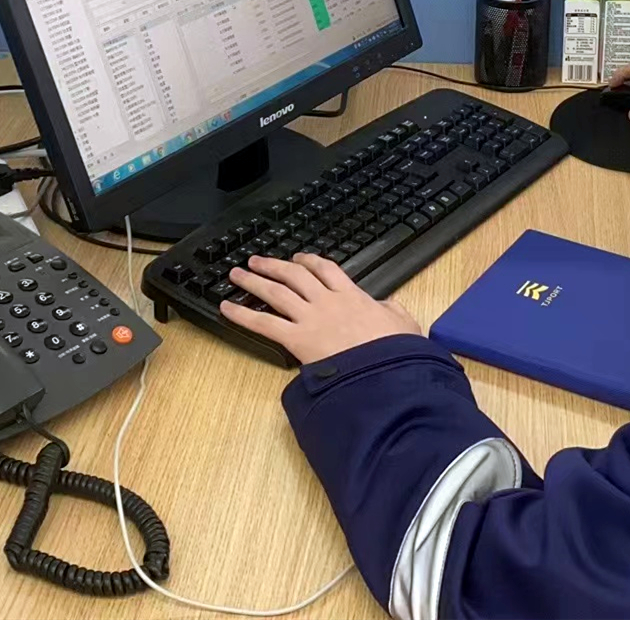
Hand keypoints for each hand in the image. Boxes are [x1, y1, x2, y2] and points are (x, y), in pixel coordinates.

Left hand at [220, 254, 420, 364]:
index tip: (299, 259)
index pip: (326, 269)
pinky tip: (226, 308)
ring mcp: (310, 318)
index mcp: (352, 295)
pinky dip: (242, 315)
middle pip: (294, 275)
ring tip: (237, 274)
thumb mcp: (404, 323)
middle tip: (256, 261)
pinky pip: (263, 323)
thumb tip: (389, 306)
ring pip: (275, 292)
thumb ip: (394, 310)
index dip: (309, 261)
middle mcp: (327, 301)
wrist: (385, 371)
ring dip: (254, 281)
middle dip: (273, 266)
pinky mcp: (297, 339)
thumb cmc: (395, 351)